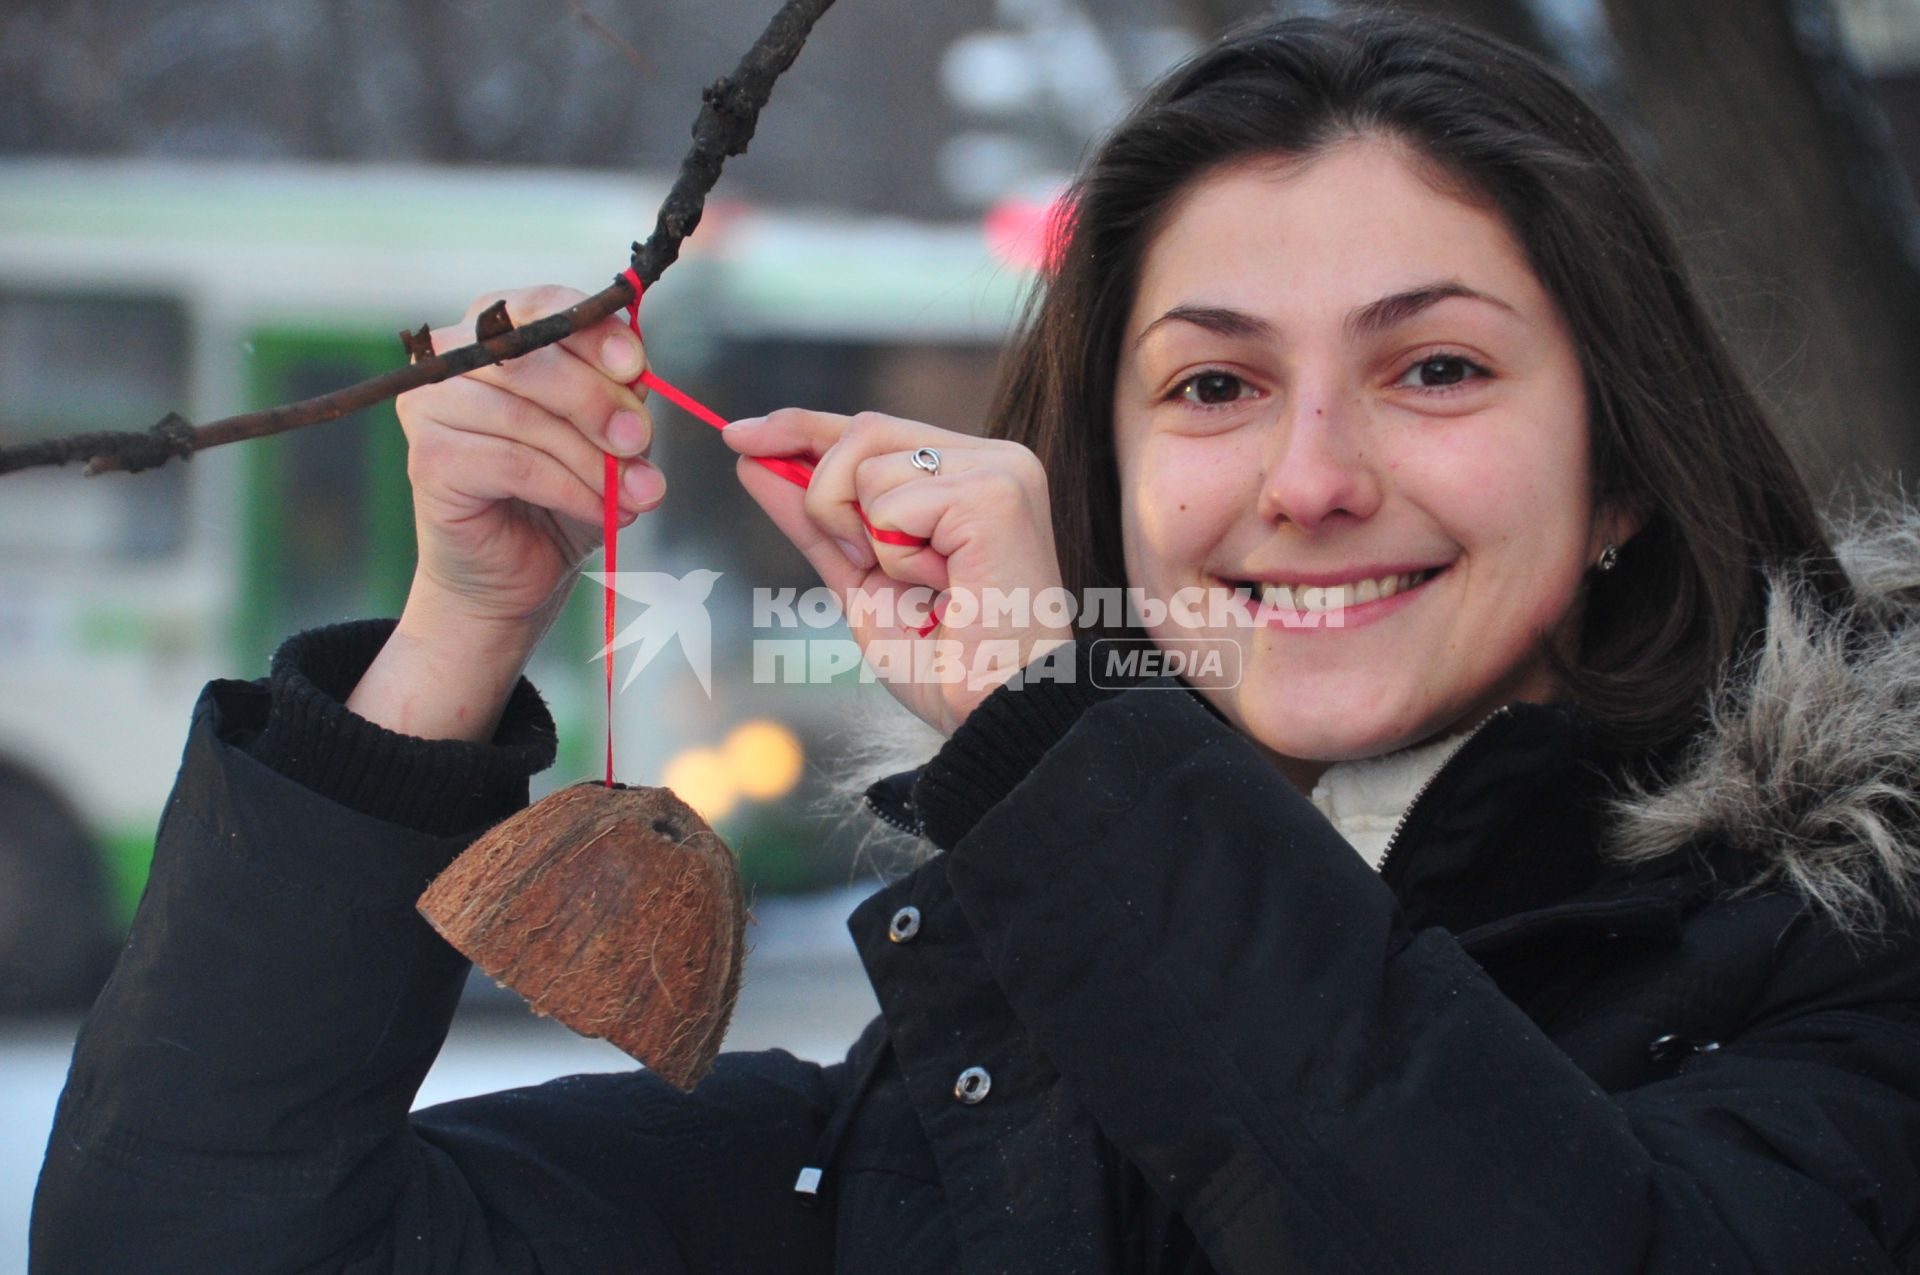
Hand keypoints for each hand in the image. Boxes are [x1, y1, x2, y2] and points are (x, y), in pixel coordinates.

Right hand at [348, 286, 665, 741]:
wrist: (512, 576)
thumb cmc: (559, 494)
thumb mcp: (605, 436)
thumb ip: (619, 397)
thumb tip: (639, 378)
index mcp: (499, 331)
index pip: (546, 307)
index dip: (595, 333)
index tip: (637, 367)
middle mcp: (454, 356)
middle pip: (534, 358)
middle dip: (599, 402)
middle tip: (640, 444)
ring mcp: (430, 405)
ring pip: (529, 417)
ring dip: (594, 460)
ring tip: (636, 496)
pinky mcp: (429, 457)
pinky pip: (515, 463)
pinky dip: (571, 489)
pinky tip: (603, 511)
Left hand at [724, 410, 1070, 734]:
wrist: (993, 713)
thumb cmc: (943, 661)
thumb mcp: (860, 579)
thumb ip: (816, 519)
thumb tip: (751, 460)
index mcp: (968, 473)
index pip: (870, 429)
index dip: (800, 429)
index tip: (738, 436)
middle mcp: (992, 460)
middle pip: (861, 432)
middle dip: (830, 502)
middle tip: (872, 568)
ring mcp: (1000, 471)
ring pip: (869, 467)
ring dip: (872, 541)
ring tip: (927, 586)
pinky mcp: (996, 494)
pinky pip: (893, 504)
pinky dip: (898, 558)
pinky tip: (945, 588)